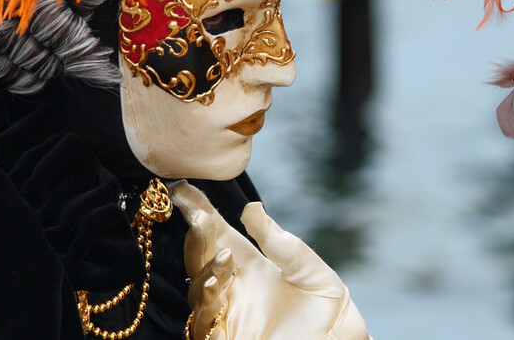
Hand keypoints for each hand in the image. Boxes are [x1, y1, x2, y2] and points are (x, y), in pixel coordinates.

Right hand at [170, 181, 369, 339]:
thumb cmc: (330, 311)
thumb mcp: (310, 271)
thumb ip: (283, 244)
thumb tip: (252, 207)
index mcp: (253, 268)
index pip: (220, 236)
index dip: (201, 213)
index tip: (183, 189)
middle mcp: (235, 291)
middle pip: (202, 261)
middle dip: (198, 239)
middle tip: (201, 218)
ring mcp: (228, 319)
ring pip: (199, 293)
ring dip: (206, 274)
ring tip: (223, 258)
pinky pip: (204, 330)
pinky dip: (206, 311)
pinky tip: (218, 292)